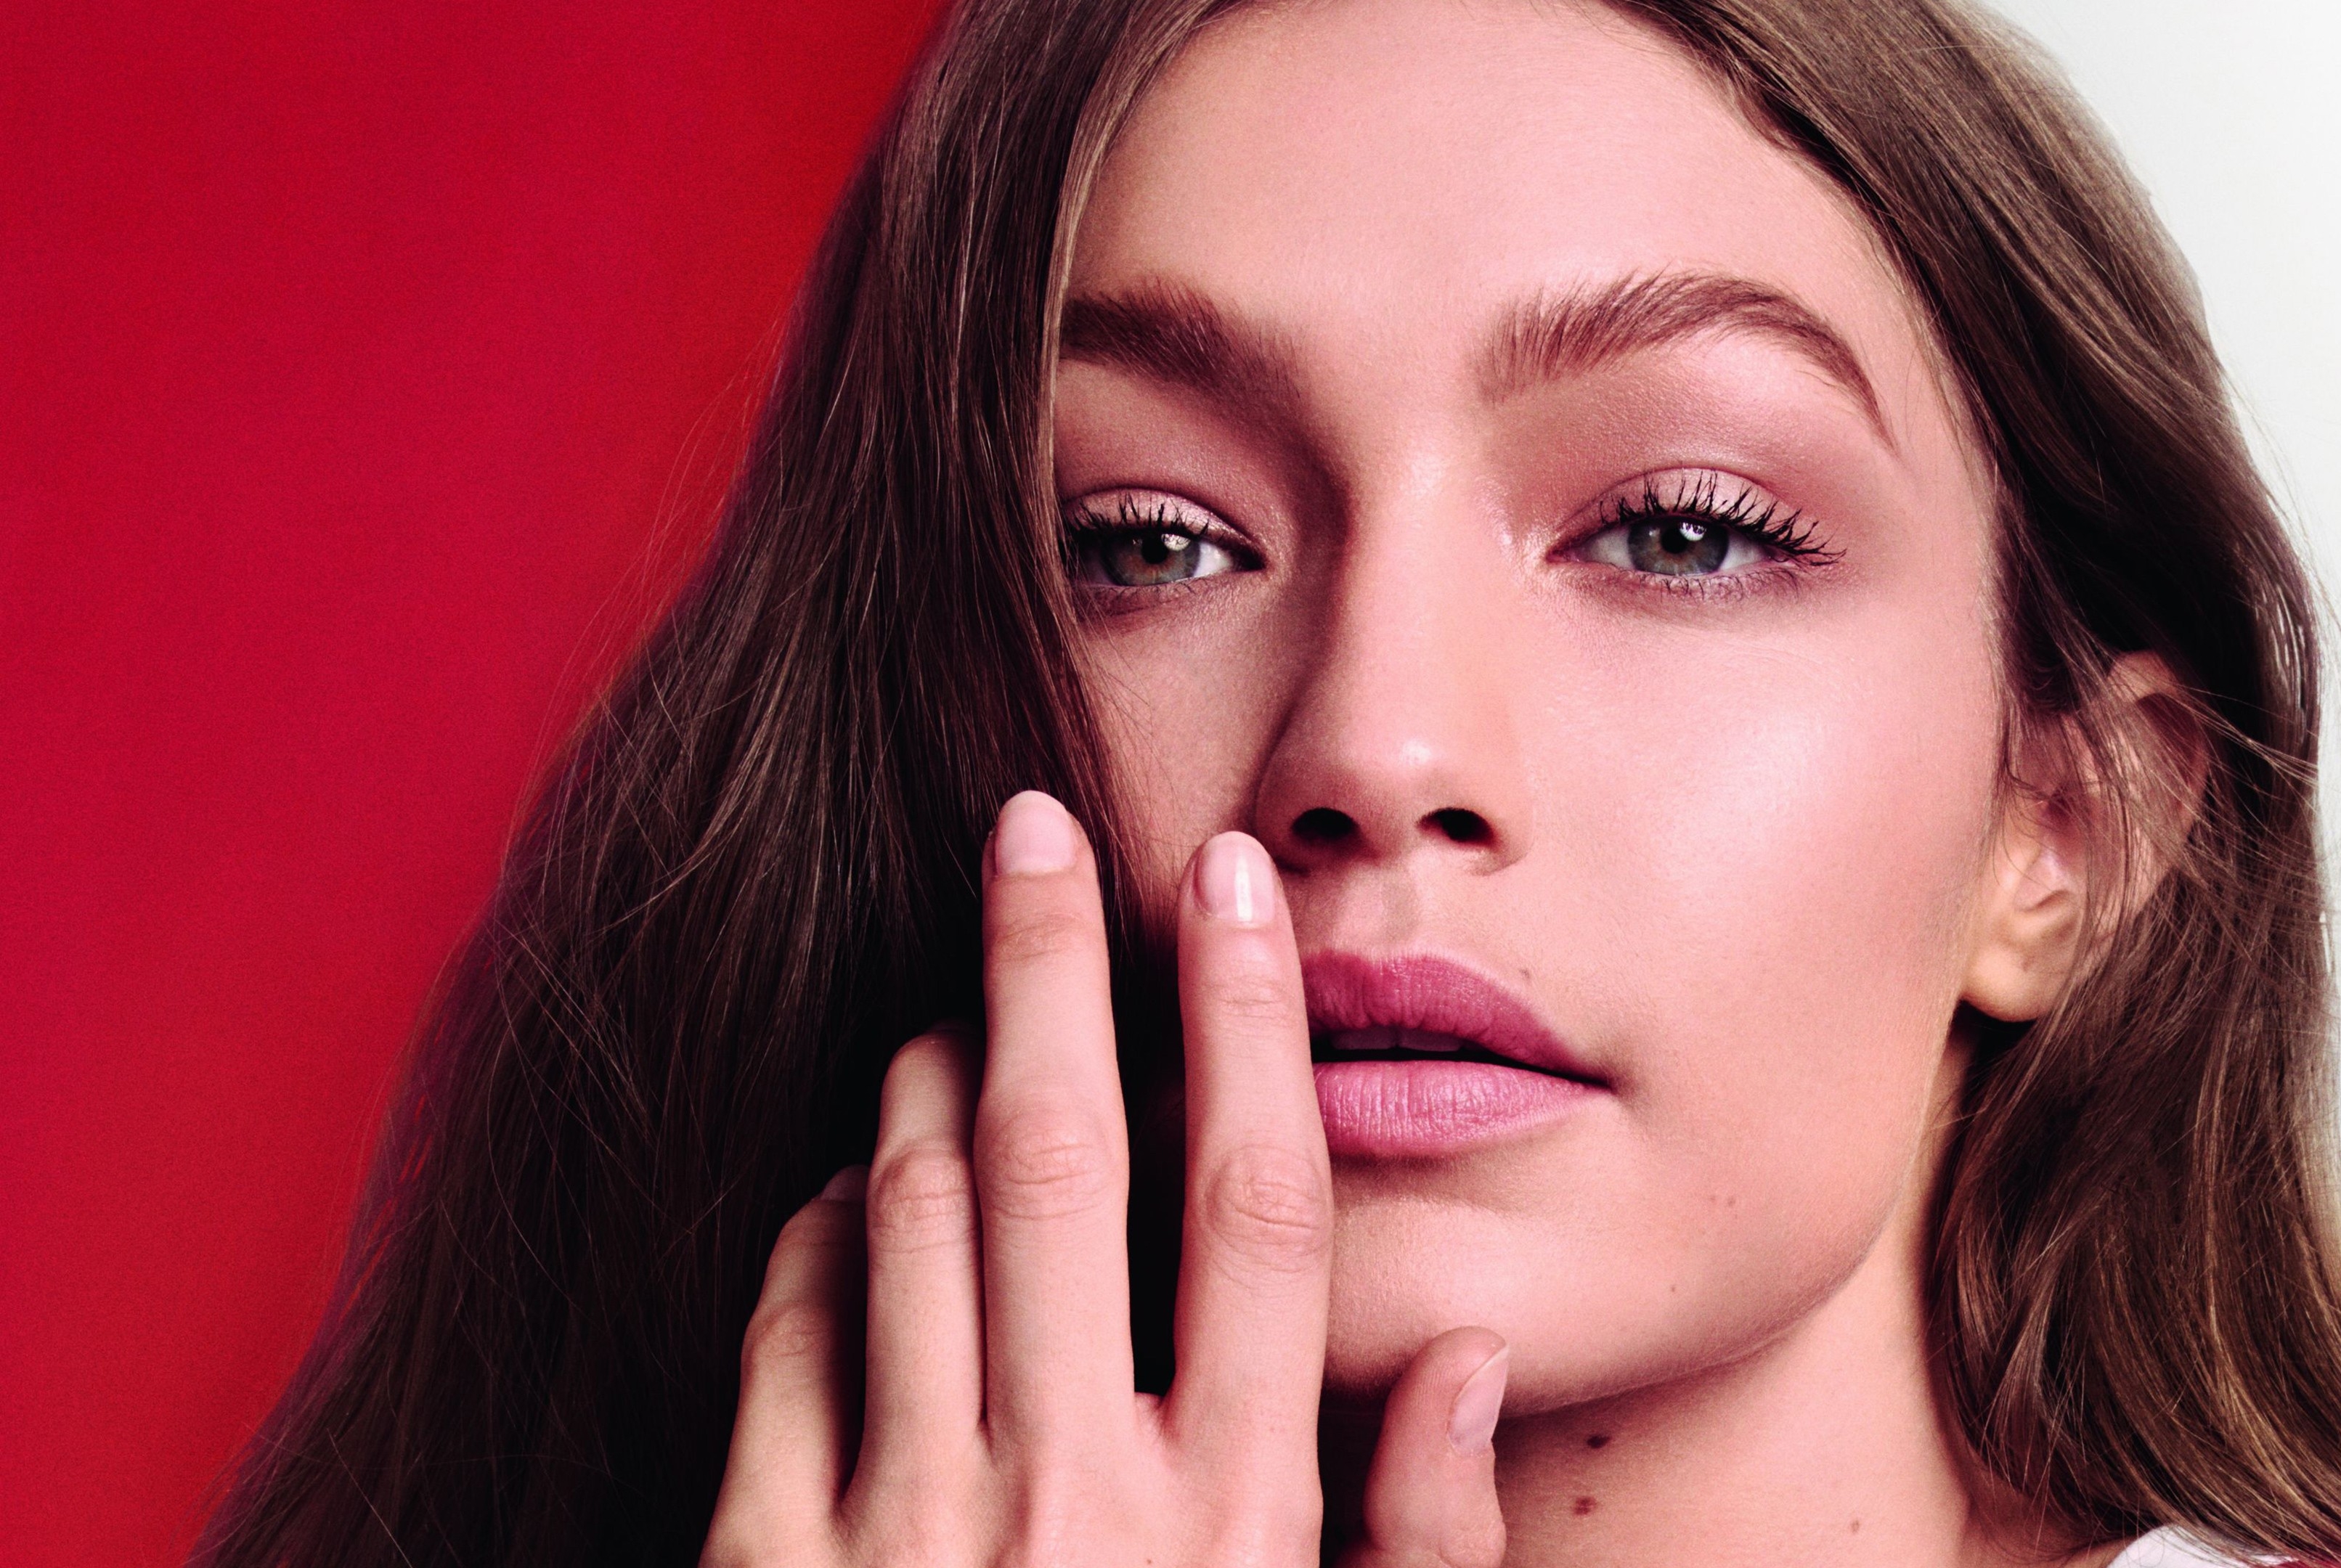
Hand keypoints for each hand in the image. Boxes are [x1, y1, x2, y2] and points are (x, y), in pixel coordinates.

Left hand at [701, 791, 1510, 1567]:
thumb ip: (1421, 1544)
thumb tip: (1469, 1356)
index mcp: (1228, 1527)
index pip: (1255, 1214)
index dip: (1248, 1025)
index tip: (1229, 883)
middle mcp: (1068, 1508)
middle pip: (1062, 1161)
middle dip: (1047, 965)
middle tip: (1029, 827)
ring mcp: (903, 1533)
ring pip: (911, 1220)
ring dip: (928, 1080)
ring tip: (951, 1016)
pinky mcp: (764, 1560)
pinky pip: (788, 1333)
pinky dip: (822, 1232)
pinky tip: (854, 1196)